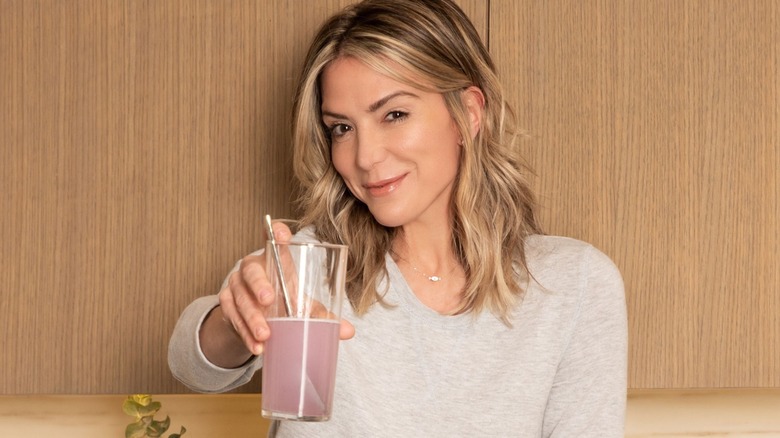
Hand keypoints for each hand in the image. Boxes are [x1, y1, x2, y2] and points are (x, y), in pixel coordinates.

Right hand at [215, 222, 354, 358]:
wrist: (253, 317)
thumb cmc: (282, 301)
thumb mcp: (301, 304)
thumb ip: (321, 314)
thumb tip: (347, 331)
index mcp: (274, 261)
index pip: (272, 239)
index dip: (275, 233)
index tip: (282, 234)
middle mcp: (252, 269)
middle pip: (252, 271)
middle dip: (259, 285)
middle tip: (269, 300)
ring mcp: (236, 286)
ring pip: (240, 299)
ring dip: (252, 318)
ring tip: (265, 335)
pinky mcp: (227, 305)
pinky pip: (233, 319)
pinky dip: (245, 334)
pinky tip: (257, 347)